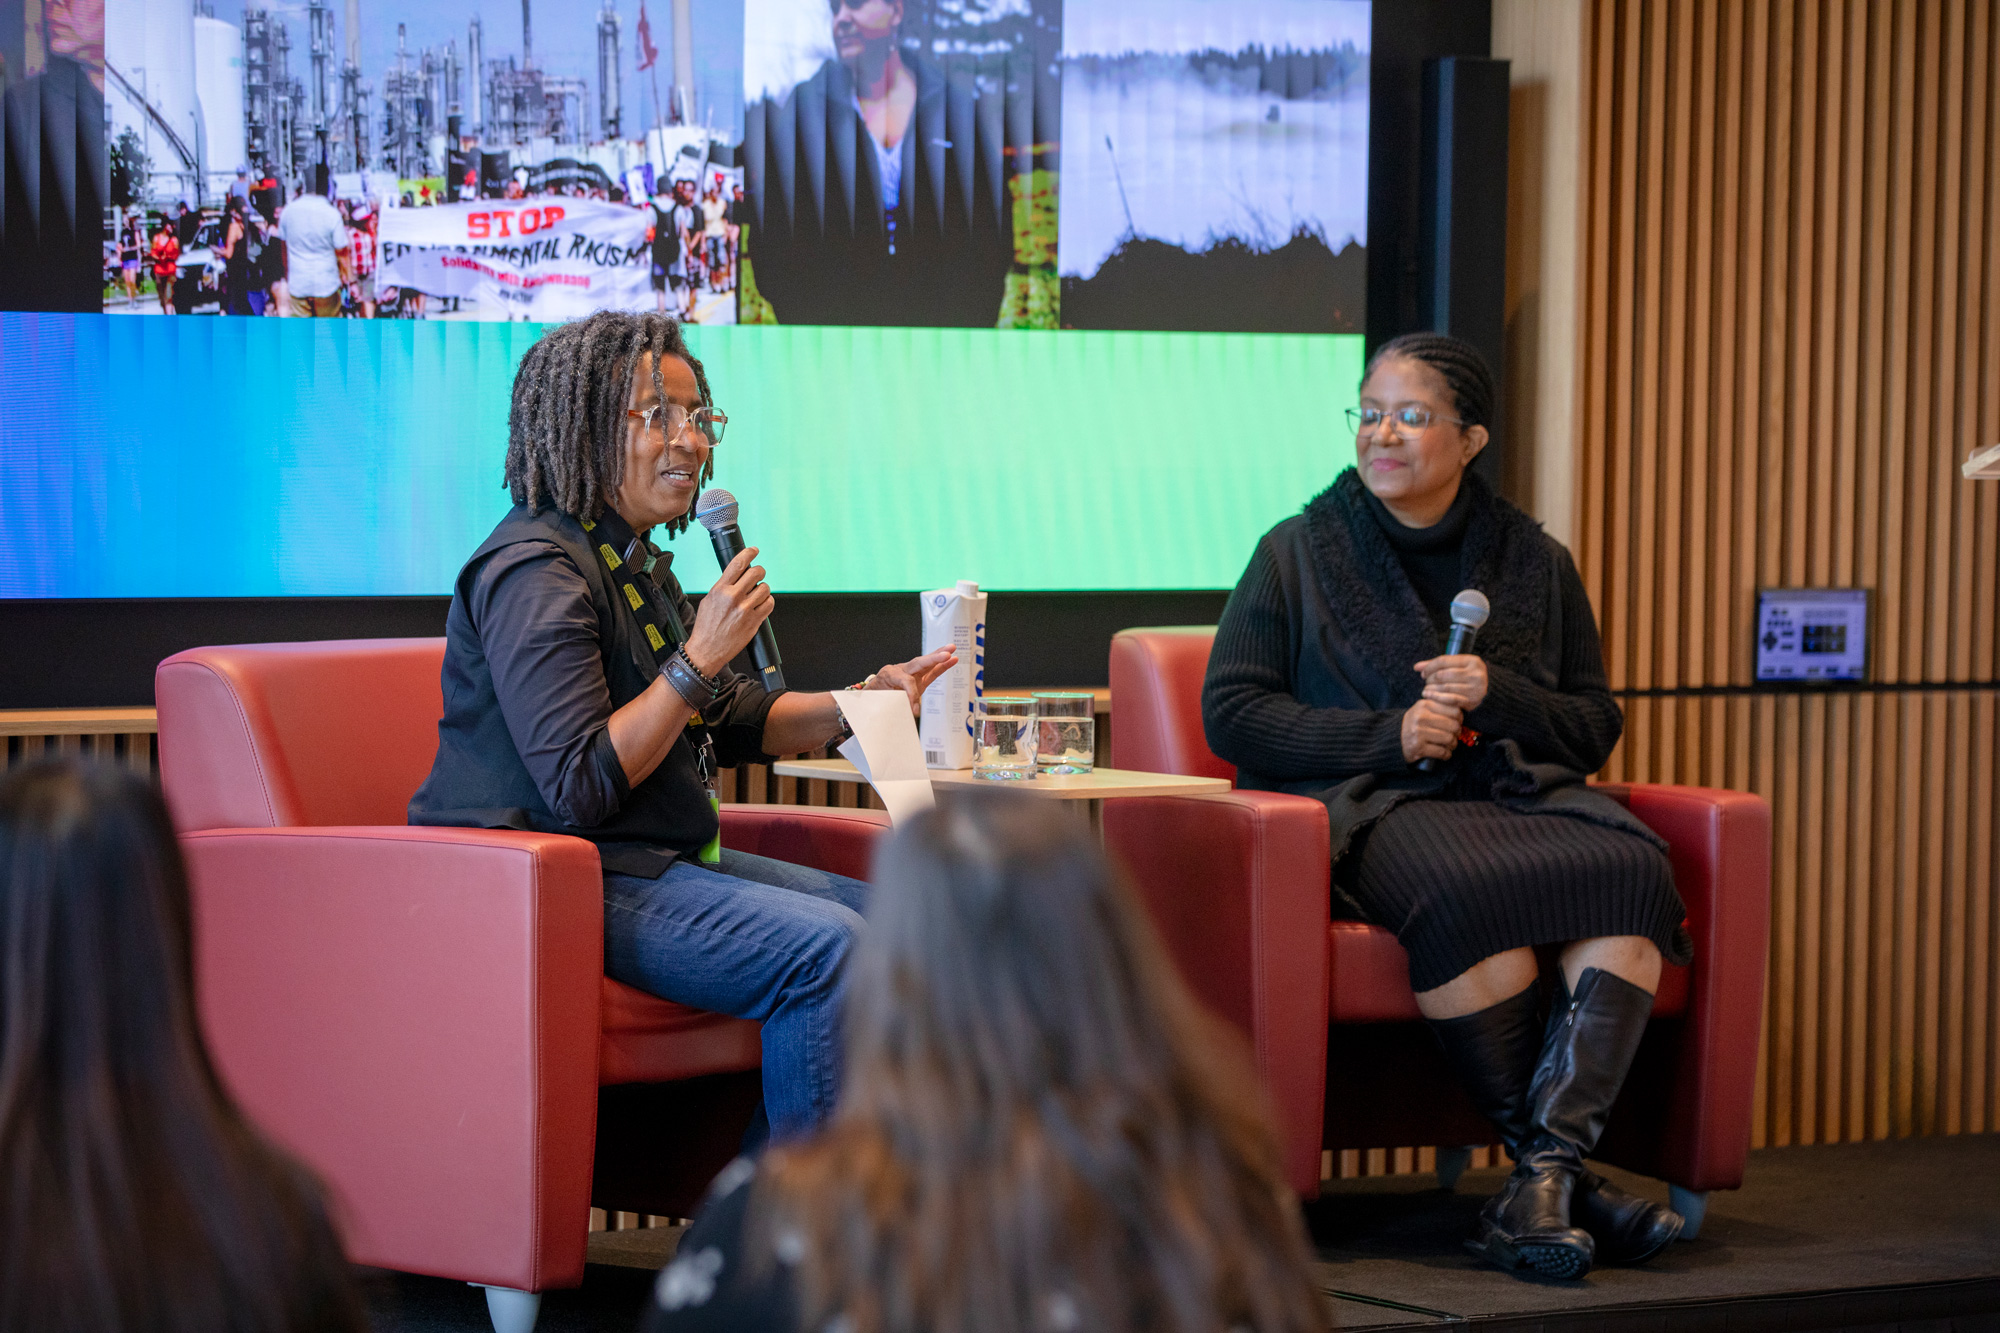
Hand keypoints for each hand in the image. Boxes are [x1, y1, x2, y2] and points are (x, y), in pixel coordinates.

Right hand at [684, 545, 772, 675]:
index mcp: (720, 590)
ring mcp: (745, 610)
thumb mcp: (709, 600)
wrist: (707, 650)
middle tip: (758, 575)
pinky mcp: (755, 621)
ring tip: (757, 594)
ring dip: (763, 588)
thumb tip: (737, 576)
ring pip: (765, 588)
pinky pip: (769, 603)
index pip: (738, 564)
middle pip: (756, 573)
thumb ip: (723, 587)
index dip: (749, 553)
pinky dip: (767, 602)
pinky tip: (761, 604)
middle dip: (759, 571)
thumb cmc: (706, 627)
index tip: (754, 550)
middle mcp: (733, 598)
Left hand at [859, 647, 957, 714]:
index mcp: (889, 675)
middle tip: (946, 655)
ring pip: (926, 663)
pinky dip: (941, 666)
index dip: (912, 694)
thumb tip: (901, 715)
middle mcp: (900, 670)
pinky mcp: (917, 678)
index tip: (914, 710)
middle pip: (918, 663)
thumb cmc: (872, 698)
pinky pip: (930, 671)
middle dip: (933, 658)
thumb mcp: (876, 702)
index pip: (906, 681)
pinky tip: (953, 659)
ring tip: (952, 648)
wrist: (869, 694)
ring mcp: (910, 672)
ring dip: (940, 656)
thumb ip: (889, 706)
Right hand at [1401, 698, 1463, 765]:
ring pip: (1449, 739)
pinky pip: (1441, 752)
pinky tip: (1444, 754)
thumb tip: (1463, 713)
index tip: (1456, 723)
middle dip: (1457, 733)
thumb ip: (1440, 707)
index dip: (1459, 719)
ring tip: (1449, 745)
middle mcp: (1421, 717)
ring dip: (1452, 745)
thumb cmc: (1414, 724)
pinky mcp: (1418, 748)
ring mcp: (1418, 733)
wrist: (1394, 739)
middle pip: (1454, 726)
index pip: (1455, 711)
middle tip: (1454, 736)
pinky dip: (1446, 755)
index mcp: (1424, 705)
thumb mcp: (1423, 709)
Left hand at [1415, 653, 1488, 712]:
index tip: (1422, 673)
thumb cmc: (1465, 676)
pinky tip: (1430, 697)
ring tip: (1426, 690)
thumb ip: (1436, 665)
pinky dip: (1437, 698)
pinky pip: (1450, 699)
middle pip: (1443, 674)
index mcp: (1472, 661)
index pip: (1443, 660)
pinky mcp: (1472, 700)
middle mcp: (1476, 673)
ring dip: (1431, 689)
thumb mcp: (1455, 666)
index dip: (1429, 666)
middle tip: (1426, 682)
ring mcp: (1475, 688)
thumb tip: (1416, 667)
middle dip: (1430, 679)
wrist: (1485, 691)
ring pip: (1445, 687)